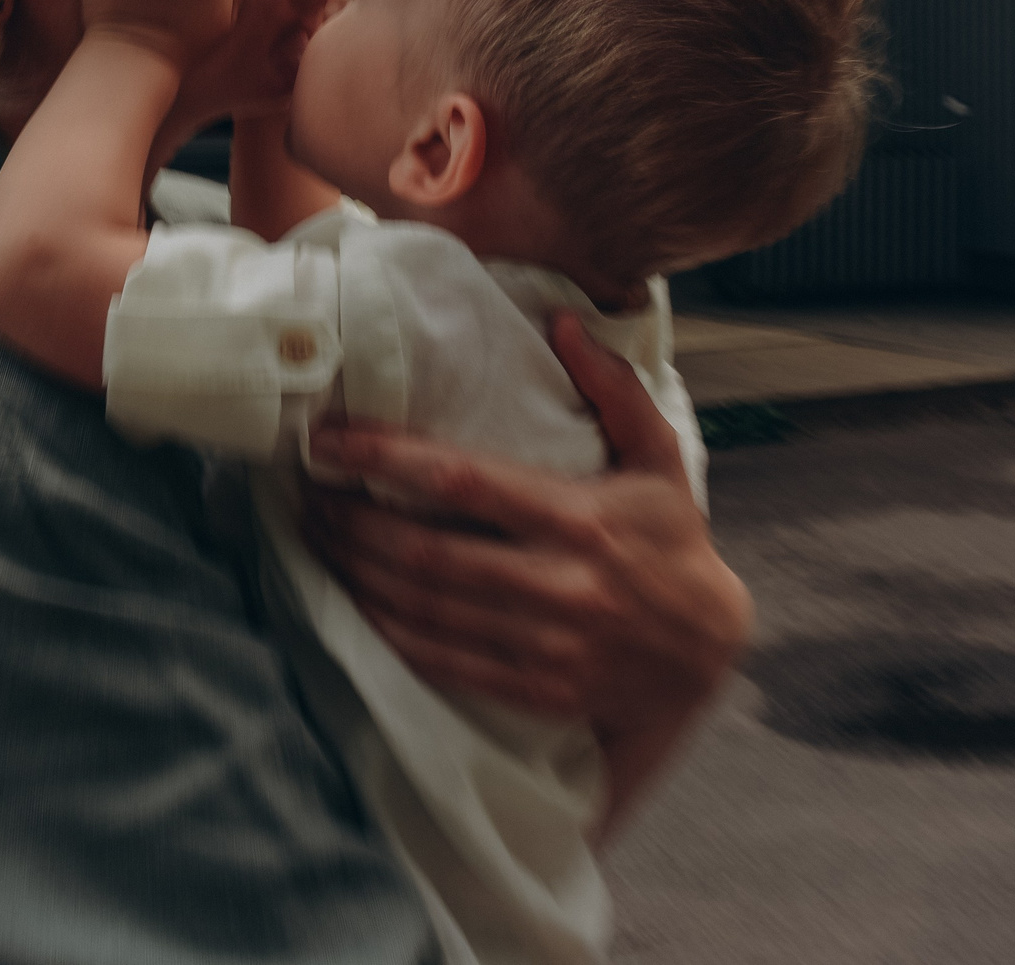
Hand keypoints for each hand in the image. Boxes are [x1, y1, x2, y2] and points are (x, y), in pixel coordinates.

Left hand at [301, 311, 752, 824]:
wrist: (707, 656)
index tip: (329, 441)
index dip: (386, 458)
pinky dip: (388, 632)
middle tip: (308, 497)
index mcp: (582, 518)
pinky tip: (355, 602)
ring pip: (425, 610)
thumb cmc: (672, 541)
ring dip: (357, 576)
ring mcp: (548, 646)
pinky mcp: (537, 691)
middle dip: (353, 524)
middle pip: (427, 554)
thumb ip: (616, 388)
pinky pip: (442, 662)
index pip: (464, 482)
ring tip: (317, 541)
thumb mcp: (660, 458)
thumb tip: (562, 324)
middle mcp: (562, 584)